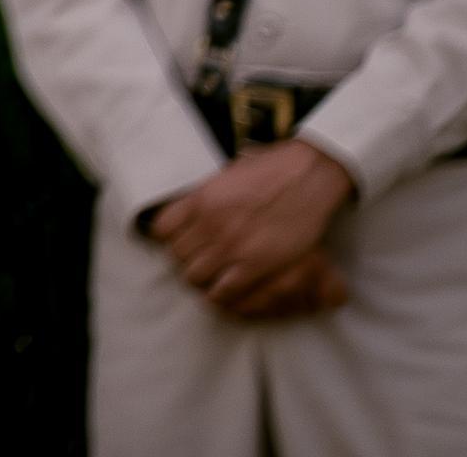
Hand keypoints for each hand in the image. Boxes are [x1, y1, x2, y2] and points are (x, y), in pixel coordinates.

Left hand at [145, 141, 354, 316]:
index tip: (182, 242)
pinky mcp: (255, 265)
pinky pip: (223, 290)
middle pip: (178, 257)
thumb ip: (201, 201)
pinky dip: (222, 294)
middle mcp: (209, 224)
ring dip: (203, 280)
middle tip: (201, 263)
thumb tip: (185, 219)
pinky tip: (227, 290)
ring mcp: (231, 246)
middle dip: (187, 261)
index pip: (161, 231)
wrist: (304, 175)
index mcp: (198, 200)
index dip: (171, 240)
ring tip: (214, 279)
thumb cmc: (266, 172)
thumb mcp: (222, 179)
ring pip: (196, 277)